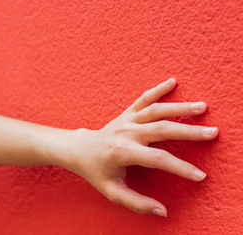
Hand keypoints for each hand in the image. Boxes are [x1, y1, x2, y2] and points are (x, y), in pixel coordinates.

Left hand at [65, 78, 217, 216]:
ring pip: (156, 110)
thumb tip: (162, 211)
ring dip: (180, 107)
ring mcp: (127, 120)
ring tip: (202, 107)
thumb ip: (136, 203)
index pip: (158, 159)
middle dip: (189, 131)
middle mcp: (126, 132)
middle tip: (212, 133)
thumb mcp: (112, 191)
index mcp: (123, 152)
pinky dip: (158, 89)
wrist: (80, 150)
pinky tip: (173, 81)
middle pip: (162, 129)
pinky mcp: (126, 113)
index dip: (180, 168)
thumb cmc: (96, 172)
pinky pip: (143, 98)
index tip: (200, 175)